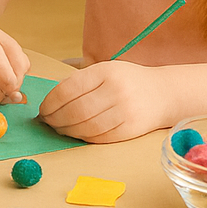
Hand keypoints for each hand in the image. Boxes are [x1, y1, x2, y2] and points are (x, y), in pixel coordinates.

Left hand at [38, 61, 169, 142]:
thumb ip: (80, 82)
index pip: (68, 90)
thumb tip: (50, 101)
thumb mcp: (104, 70)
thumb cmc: (127, 80)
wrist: (164, 93)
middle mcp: (116, 91)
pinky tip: (77, 134)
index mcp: (105, 72)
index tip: (42, 110)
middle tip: (47, 122)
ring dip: (67, 131)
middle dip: (55, 120)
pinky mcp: (131, 129)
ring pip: (87, 127)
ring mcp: (125, 112)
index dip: (50, 103)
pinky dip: (84, 137)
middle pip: (75, 111)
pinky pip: (100, 137)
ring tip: (59, 129)